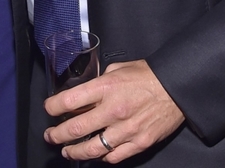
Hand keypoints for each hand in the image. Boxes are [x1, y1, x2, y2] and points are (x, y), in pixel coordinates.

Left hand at [44, 59, 184, 163]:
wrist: (176, 88)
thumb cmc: (147, 75)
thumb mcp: (118, 68)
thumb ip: (100, 80)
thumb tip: (86, 91)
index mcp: (106, 87)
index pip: (69, 101)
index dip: (53, 107)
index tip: (48, 109)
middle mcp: (113, 110)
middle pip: (75, 129)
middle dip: (57, 134)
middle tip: (50, 135)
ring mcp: (126, 130)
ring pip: (91, 149)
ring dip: (74, 152)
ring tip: (67, 151)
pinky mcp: (138, 143)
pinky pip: (114, 157)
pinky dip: (101, 157)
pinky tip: (96, 153)